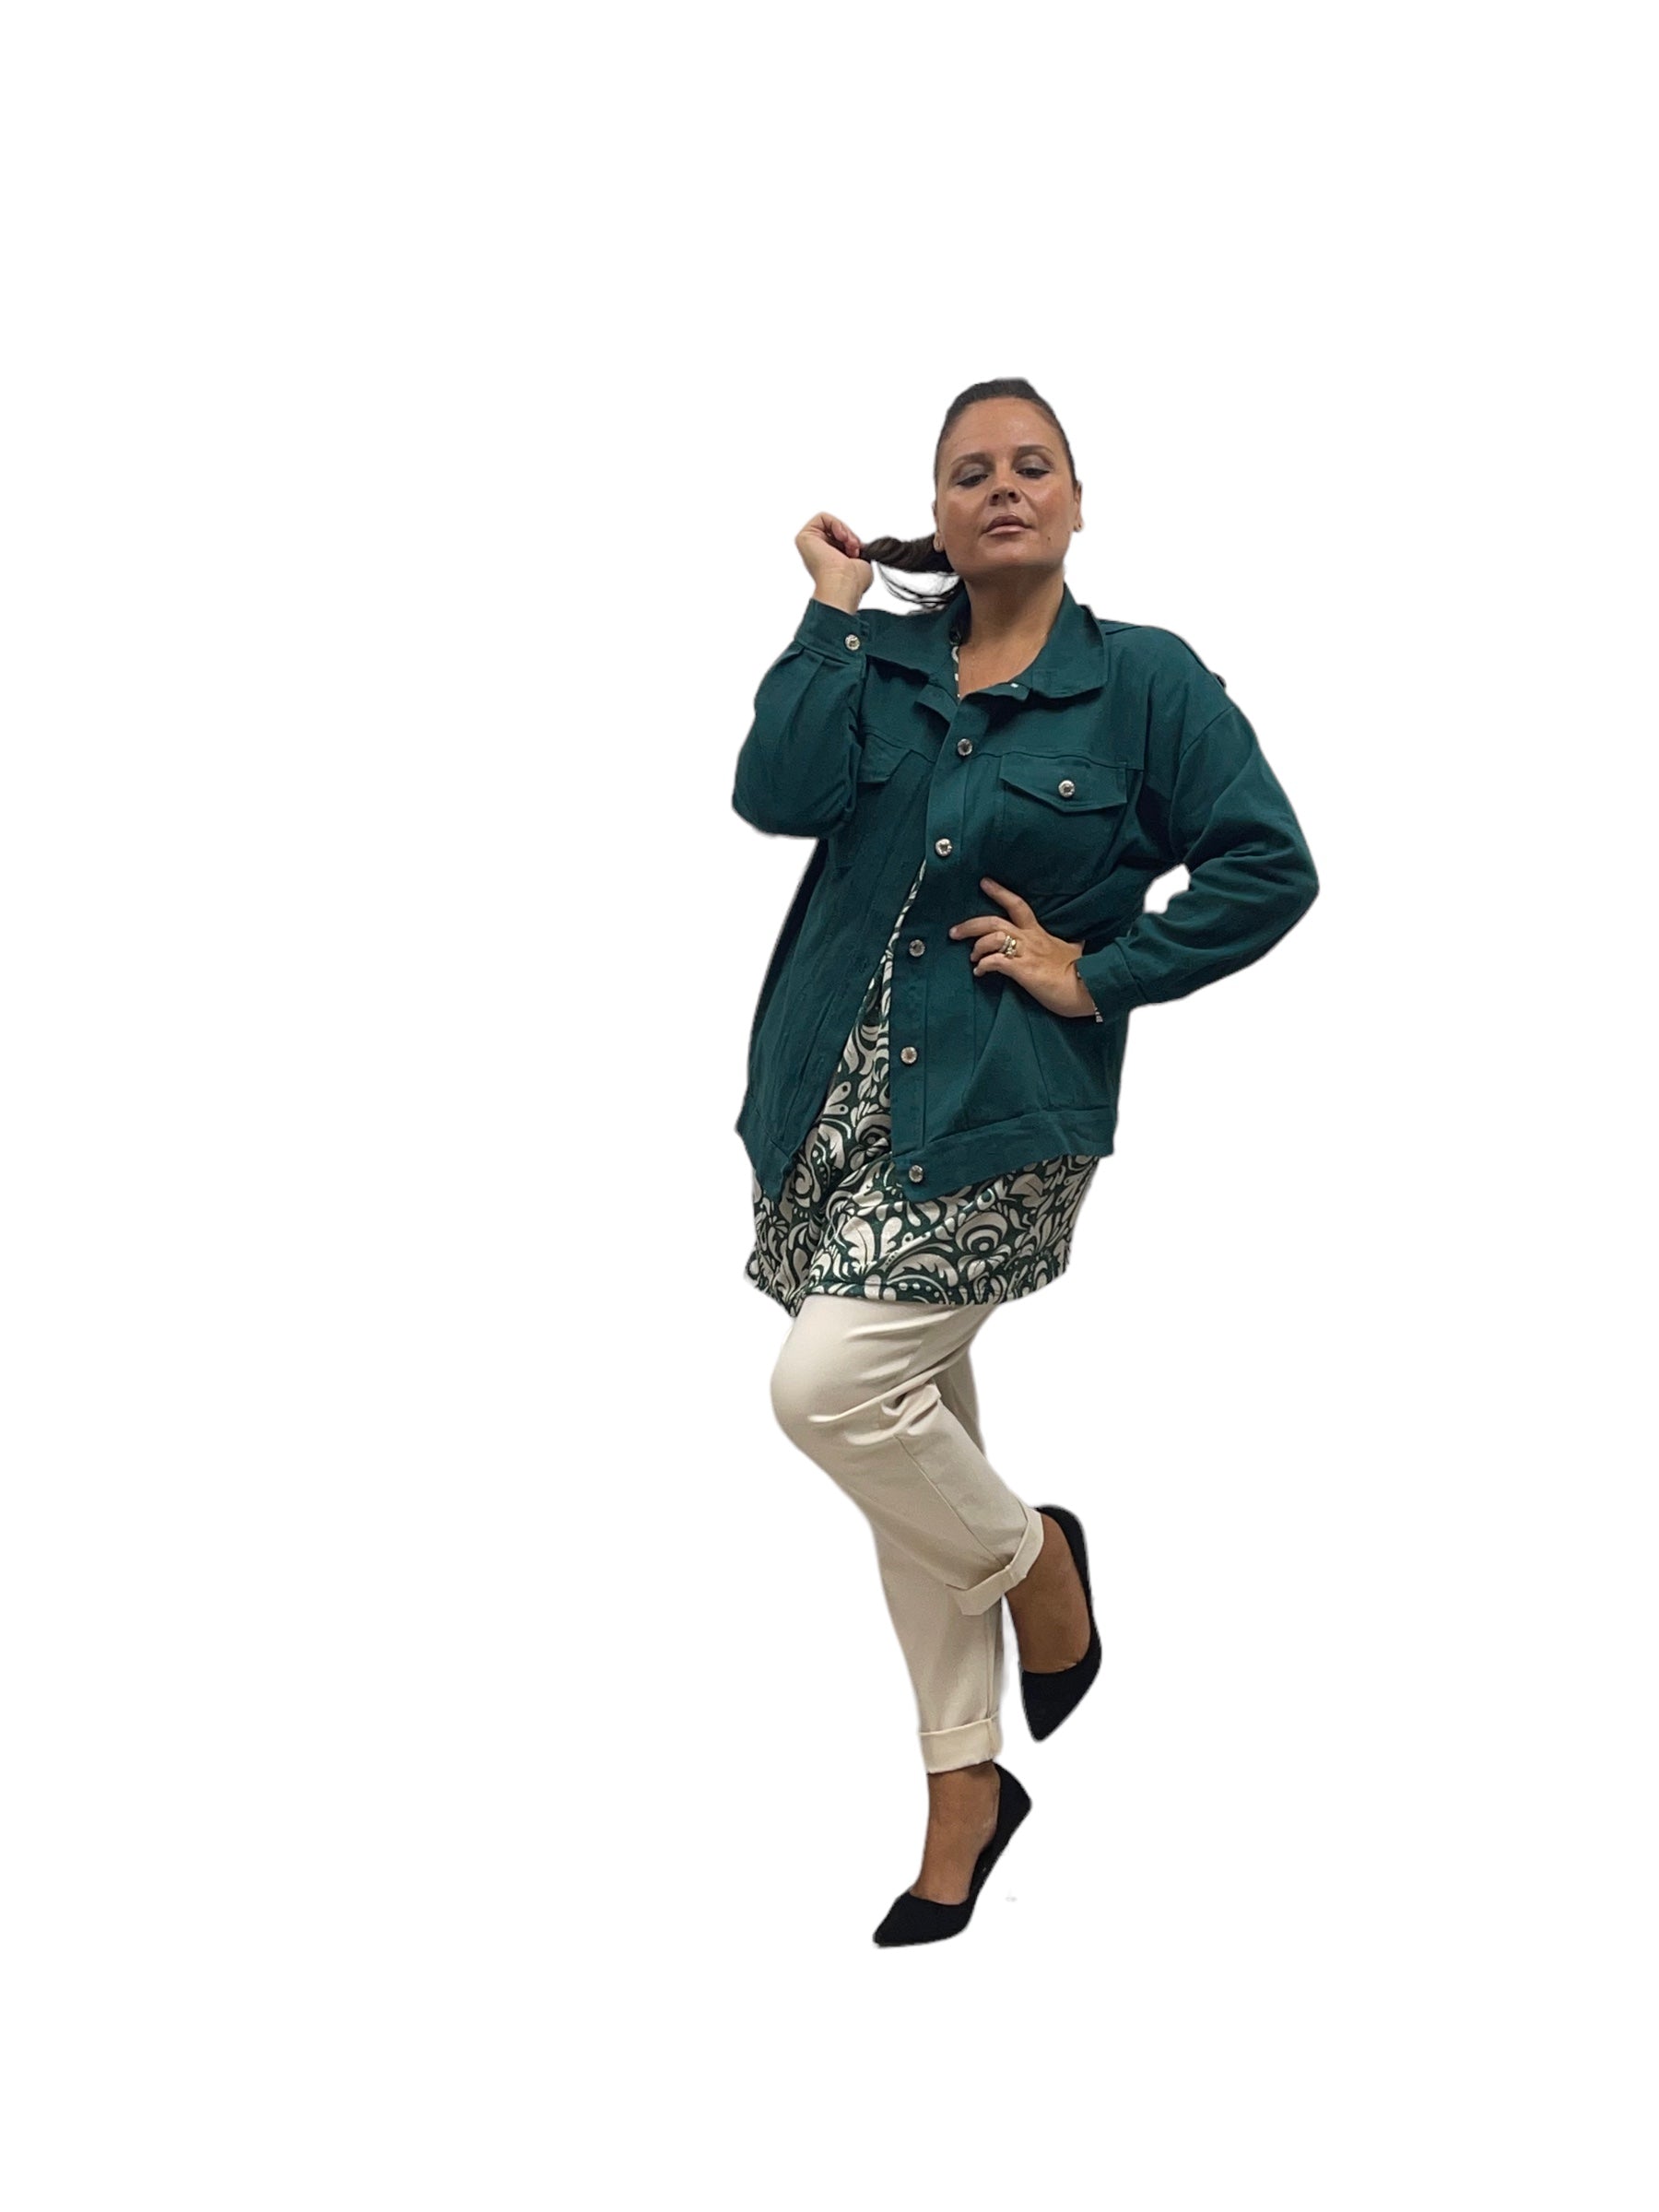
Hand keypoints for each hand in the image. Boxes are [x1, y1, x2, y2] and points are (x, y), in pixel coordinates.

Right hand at [795, 511, 872, 610]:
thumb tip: (860, 546)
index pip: (840, 540)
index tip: (857, 551)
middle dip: (849, 536)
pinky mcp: (804, 537)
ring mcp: (809, 545)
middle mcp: (817, 554)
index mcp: (828, 562)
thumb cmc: (852, 581)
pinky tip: (841, 537)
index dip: (852, 541)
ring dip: (845, 531)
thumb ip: (857, 552)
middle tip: (854, 548)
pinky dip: (836, 524)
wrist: (844, 584)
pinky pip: (822, 517)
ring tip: (849, 544)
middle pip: (835, 530)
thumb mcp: (862, 562)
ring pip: (830, 523)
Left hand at [949, 879, 1098, 1017]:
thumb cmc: (1082, 972)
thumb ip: (1073, 944)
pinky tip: (980, 972)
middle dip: (970, 925)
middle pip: (994, 921)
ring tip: (973, 958)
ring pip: (992, 938)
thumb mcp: (1076, 951)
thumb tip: (1081, 942)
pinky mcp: (1023, 970)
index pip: (1017, 905)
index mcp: (1039, 932)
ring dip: (977, 947)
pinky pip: (996, 962)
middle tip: (953, 932)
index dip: (999, 892)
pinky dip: (983, 965)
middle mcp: (1029, 939)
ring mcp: (1025, 954)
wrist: (1088, 988)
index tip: (984, 882)